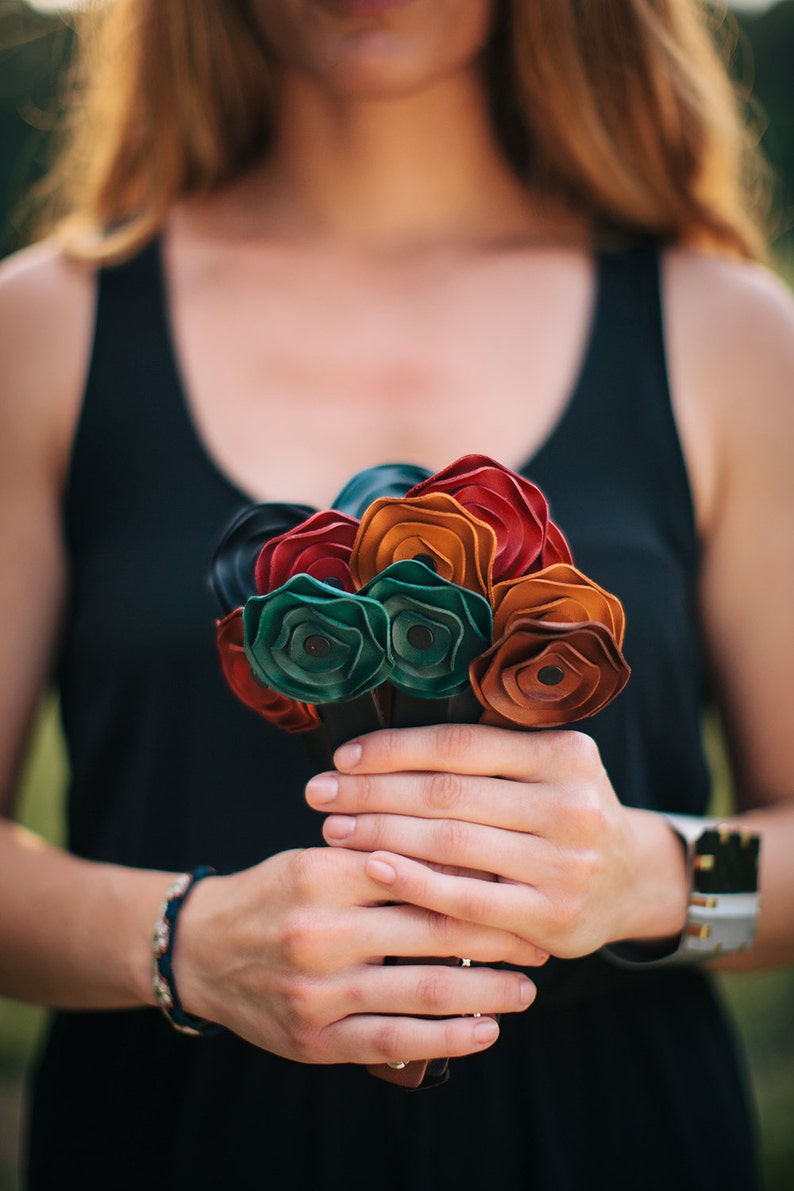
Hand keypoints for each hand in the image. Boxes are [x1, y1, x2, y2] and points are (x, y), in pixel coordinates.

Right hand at [172, 844, 537, 1065]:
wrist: (199, 950)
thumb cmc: (271, 894)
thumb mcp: (315, 857)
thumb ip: (379, 859)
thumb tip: (467, 860)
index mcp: (322, 872)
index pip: (416, 869)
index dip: (475, 877)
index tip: (519, 880)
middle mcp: (319, 931)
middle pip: (429, 930)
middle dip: (496, 935)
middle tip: (539, 937)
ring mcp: (316, 991)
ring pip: (420, 991)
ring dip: (484, 991)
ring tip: (525, 988)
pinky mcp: (313, 1039)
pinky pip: (393, 1042)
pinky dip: (446, 1039)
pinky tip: (484, 1031)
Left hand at [306, 724, 688, 958]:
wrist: (634, 881)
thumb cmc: (566, 815)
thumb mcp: (547, 768)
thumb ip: (487, 757)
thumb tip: (385, 748)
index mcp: (564, 754)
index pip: (459, 745)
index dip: (394, 749)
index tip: (343, 757)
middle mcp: (570, 804)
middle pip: (447, 793)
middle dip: (372, 793)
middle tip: (321, 794)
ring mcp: (565, 864)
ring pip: (450, 843)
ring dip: (380, 835)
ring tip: (334, 829)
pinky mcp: (553, 918)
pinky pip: (466, 898)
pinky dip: (413, 883)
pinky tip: (372, 869)